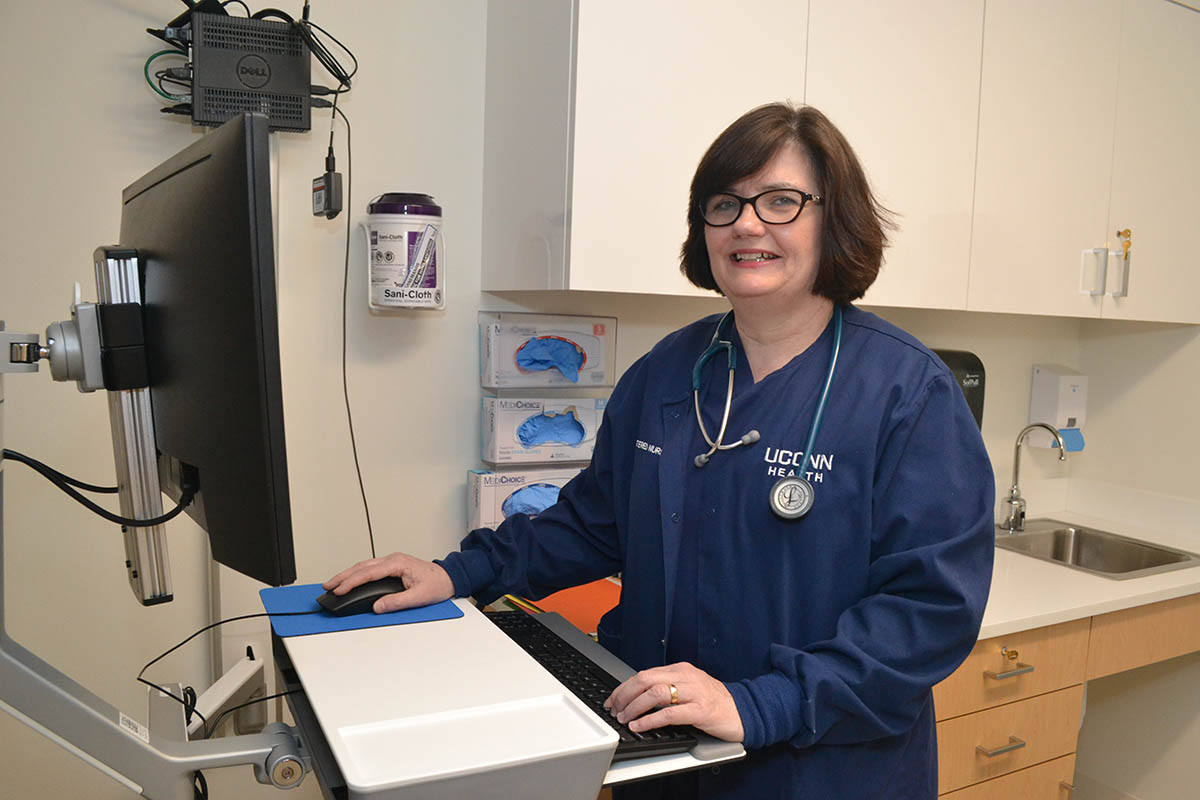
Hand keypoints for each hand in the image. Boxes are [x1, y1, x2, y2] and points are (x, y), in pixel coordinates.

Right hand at [322, 552, 454, 612]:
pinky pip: (369, 569)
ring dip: (347, 575)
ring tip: (333, 584)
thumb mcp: (419, 597)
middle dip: (342, 576)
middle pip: (361, 567)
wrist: (449, 578)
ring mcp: (391, 562)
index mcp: (398, 563)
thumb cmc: (437, 584)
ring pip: (363, 567)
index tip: (338, 590)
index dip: (351, 582)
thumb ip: (397, 602)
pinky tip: (349, 581)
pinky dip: (356, 575)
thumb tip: (377, 607)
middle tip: (327, 586)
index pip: (368, 572)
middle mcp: (392, 560)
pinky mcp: (392, 567)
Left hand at [604, 662, 743, 742]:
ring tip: (625, 718)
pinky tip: (641, 725)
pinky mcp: (700, 710)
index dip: (624, 687)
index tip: (613, 699)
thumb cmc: (715, 701)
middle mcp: (686, 676)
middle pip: (645, 679)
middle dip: (625, 695)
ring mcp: (694, 692)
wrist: (744, 710)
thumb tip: (637, 697)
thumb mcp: (689, 687)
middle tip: (615, 709)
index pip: (644, 674)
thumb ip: (668, 687)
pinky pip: (670, 713)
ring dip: (634, 707)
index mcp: (680, 669)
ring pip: (655, 693)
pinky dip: (651, 720)